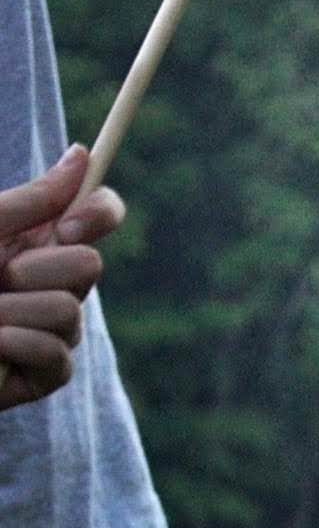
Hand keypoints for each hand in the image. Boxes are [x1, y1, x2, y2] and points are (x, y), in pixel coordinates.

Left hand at [0, 148, 119, 414]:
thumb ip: (31, 201)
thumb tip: (82, 154)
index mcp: (34, 240)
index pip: (97, 215)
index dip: (99, 214)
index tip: (68, 225)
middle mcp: (51, 281)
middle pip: (90, 265)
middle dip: (35, 270)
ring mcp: (53, 328)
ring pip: (69, 311)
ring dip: (11, 311)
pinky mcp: (46, 373)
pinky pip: (55, 353)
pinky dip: (13, 344)